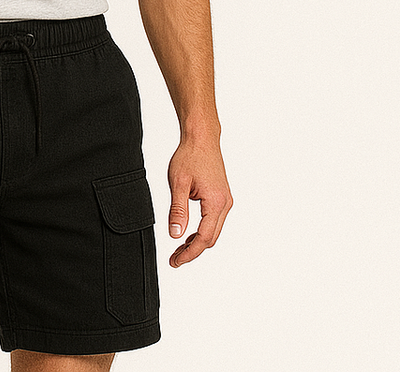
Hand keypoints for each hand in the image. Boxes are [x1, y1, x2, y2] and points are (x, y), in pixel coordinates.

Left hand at [167, 136, 232, 266]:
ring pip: (213, 230)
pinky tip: (188, 232)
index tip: (176, 261)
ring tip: (179, 248)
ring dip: (197, 241)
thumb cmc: (190, 156)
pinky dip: (202, 230)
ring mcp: (225, 200)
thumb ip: (178, 211)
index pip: (204, 238)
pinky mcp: (221, 196)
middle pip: (211, 238)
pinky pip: (213, 220)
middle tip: (175, 258)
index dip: (189, 253)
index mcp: (215, 203)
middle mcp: (225, 204)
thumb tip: (175, 235)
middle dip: (193, 251)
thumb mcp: (178, 183)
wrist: (201, 138)